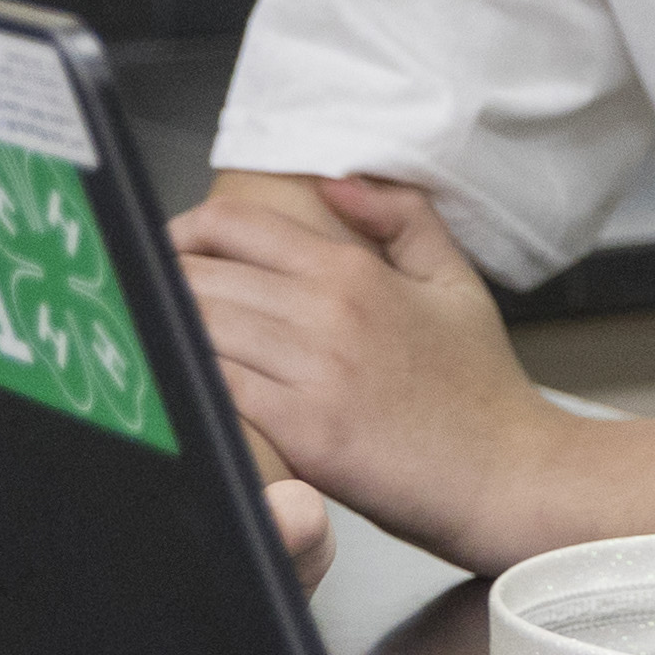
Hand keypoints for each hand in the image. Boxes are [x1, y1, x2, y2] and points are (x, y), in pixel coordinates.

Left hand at [174, 175, 561, 573]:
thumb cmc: (480, 389)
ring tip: (154, 342)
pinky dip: (190, 383)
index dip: (184, 232)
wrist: (508, 472)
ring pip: (200, 328)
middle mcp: (328, 311)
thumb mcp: (455, 281)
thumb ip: (402, 218)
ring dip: (167, 332)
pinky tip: (181, 387)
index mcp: (355, 271)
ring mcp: (313, 371)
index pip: (236, 225)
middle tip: (145, 300)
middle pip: (201, 275)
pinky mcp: (303, 430)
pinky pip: (217, 390)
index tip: (168, 252)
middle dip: (161, 283)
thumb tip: (337, 182)